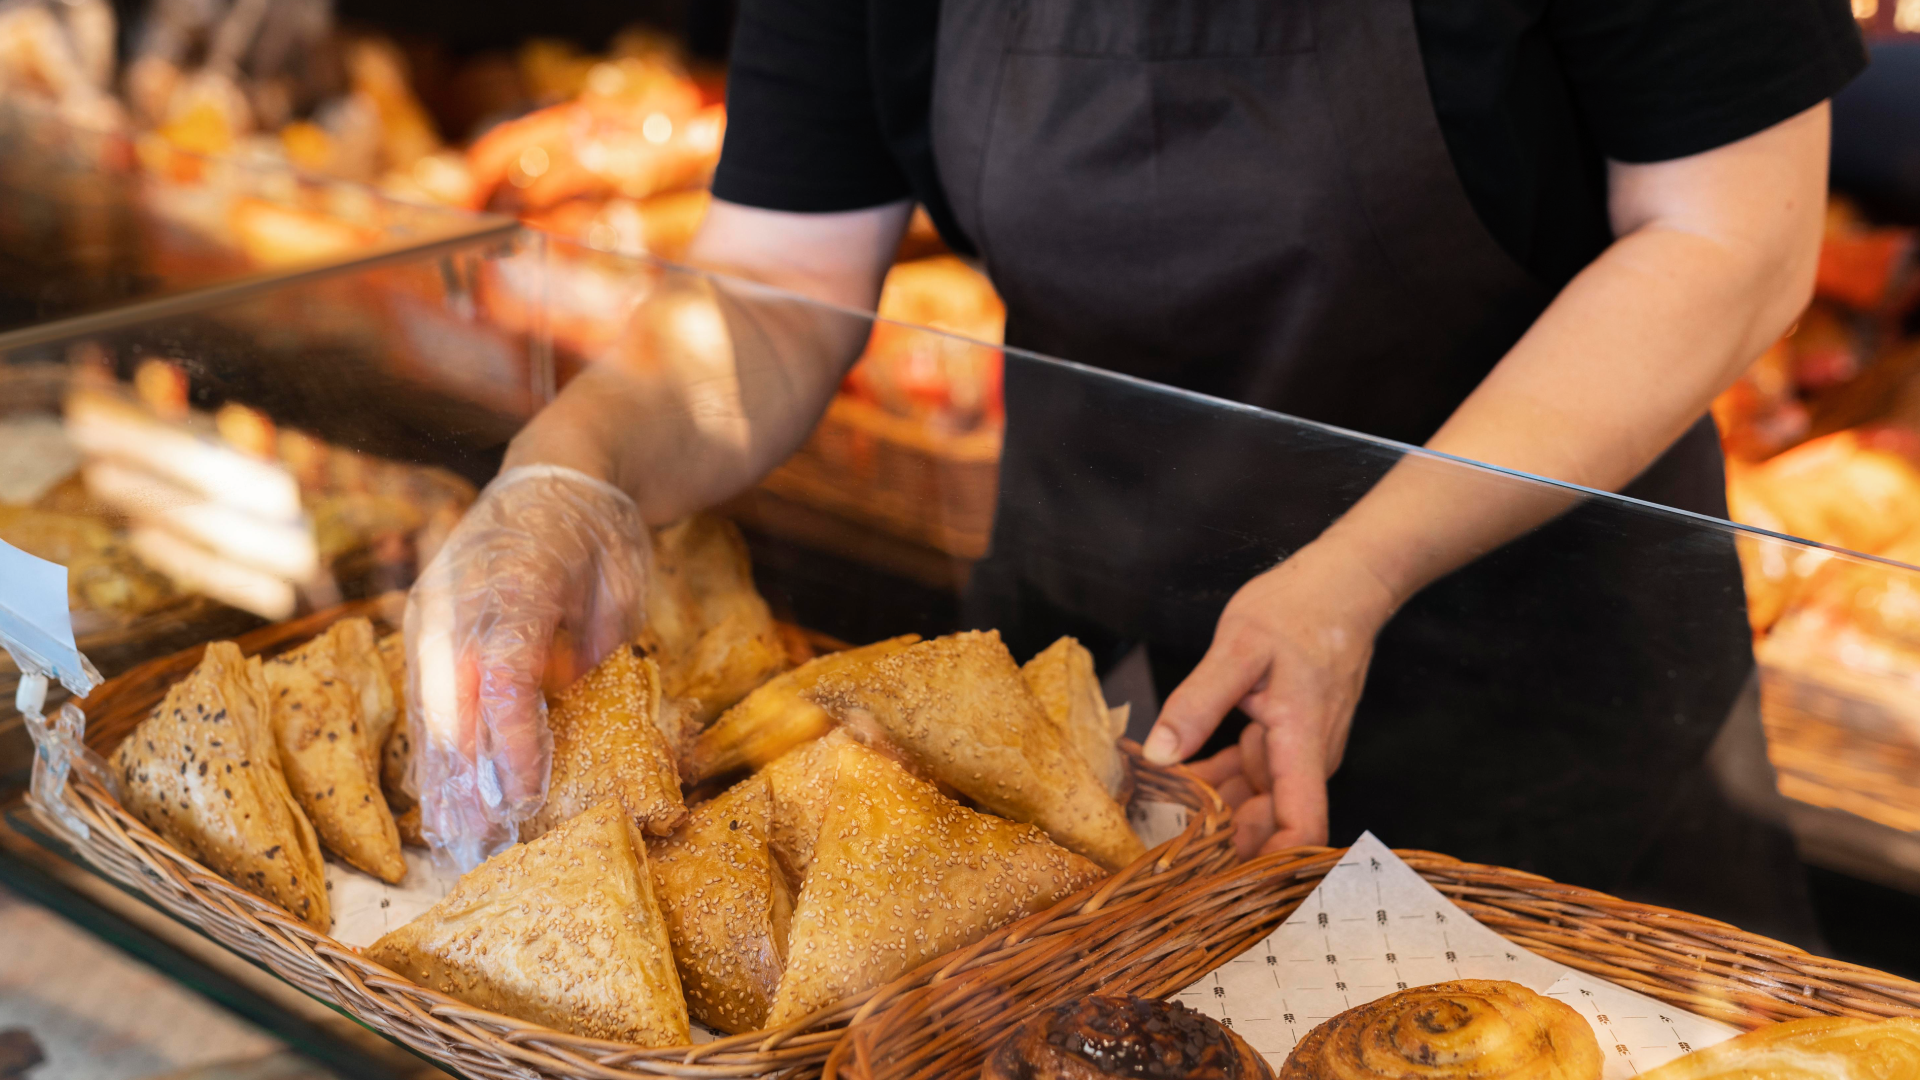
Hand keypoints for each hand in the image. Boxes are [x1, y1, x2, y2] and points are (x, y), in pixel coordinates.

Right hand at [404, 465, 649, 868]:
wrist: (559, 475)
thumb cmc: (600, 532)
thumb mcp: (620, 584)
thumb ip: (591, 642)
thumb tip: (559, 694)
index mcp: (517, 575)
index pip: (505, 671)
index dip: (511, 739)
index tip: (523, 795)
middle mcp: (460, 594)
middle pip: (454, 697)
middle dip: (467, 777)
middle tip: (482, 844)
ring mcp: (434, 608)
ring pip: (430, 703)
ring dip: (442, 775)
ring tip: (454, 840)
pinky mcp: (425, 624)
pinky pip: (424, 695)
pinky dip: (433, 749)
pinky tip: (439, 799)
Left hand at [1144, 538, 1398, 858]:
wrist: (1345, 582)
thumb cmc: (1299, 609)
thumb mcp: (1237, 647)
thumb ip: (1198, 703)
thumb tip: (1161, 755)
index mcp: (1301, 743)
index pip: (1301, 826)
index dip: (1269, 863)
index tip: (1220, 880)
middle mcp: (1306, 758)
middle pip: (1270, 823)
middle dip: (1223, 844)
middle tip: (1160, 856)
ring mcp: (1295, 751)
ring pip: (1254, 800)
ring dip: (1212, 812)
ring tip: (1154, 821)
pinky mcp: (1284, 739)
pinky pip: (1248, 773)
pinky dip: (1215, 780)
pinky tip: (1173, 780)